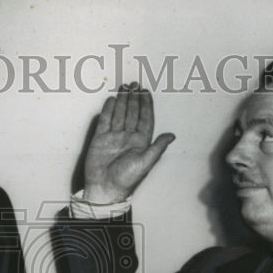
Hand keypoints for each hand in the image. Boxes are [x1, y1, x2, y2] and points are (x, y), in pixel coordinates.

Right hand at [82, 83, 174, 203]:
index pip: (145, 119)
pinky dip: (108, 111)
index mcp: (141, 142)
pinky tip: (111, 100)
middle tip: (134, 85)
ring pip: (120, 115)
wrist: (104, 188)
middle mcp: (128, 137)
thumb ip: (157, 148)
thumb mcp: (145, 163)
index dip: (146, 105)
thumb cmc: (126, 179)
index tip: (146, 92)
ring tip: (124, 88)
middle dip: (134, 99)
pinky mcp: (101, 139)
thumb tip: (172, 135)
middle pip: (132, 113)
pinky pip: (106, 121)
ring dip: (122, 101)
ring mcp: (114, 137)